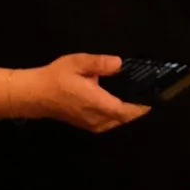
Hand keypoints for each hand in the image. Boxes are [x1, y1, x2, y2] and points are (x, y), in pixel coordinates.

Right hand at [20, 50, 151, 132]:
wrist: (35, 95)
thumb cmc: (56, 78)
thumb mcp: (77, 63)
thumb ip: (99, 63)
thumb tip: (119, 63)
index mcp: (97, 102)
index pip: (126, 110)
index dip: (142, 106)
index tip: (154, 97)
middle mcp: (97, 118)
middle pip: (125, 118)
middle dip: (137, 109)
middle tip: (148, 93)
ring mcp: (92, 125)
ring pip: (118, 122)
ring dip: (128, 113)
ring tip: (137, 97)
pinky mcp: (88, 126)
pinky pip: (110, 123)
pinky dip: (118, 116)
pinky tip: (120, 103)